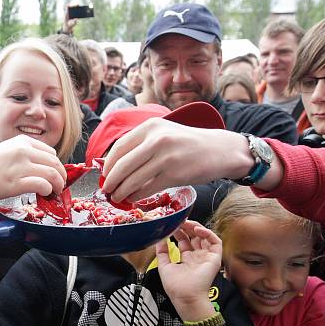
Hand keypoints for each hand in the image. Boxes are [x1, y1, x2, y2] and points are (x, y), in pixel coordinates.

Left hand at [102, 119, 250, 202]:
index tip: (104, 174)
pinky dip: (137, 196)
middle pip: (122, 165)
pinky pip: (147, 188)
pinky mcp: (174, 174)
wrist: (220, 150)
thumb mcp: (164, 133)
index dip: (108, 164)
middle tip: (106, 190)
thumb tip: (114, 165)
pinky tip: (133, 198)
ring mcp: (166, 157)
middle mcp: (156, 140)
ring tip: (118, 197)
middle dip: (111, 181)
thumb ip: (142, 144)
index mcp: (150, 127)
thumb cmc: (188, 144)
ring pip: (133, 179)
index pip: (119, 147)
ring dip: (122, 192)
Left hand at [157, 221, 221, 319]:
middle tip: (180, 220)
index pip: (185, 241)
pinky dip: (208, 233)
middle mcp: (197, 257)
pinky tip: (198, 230)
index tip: (172, 224)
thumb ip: (162, 253)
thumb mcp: (164, 266)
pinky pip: (215, 242)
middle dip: (187, 227)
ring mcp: (207, 257)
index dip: (179, 231)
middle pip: (194, 237)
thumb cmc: (175, 286)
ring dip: (197, 227)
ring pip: (205, 237)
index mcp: (187, 259)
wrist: (185, 296)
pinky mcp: (215, 258)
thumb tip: (159, 240)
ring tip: (188, 223)